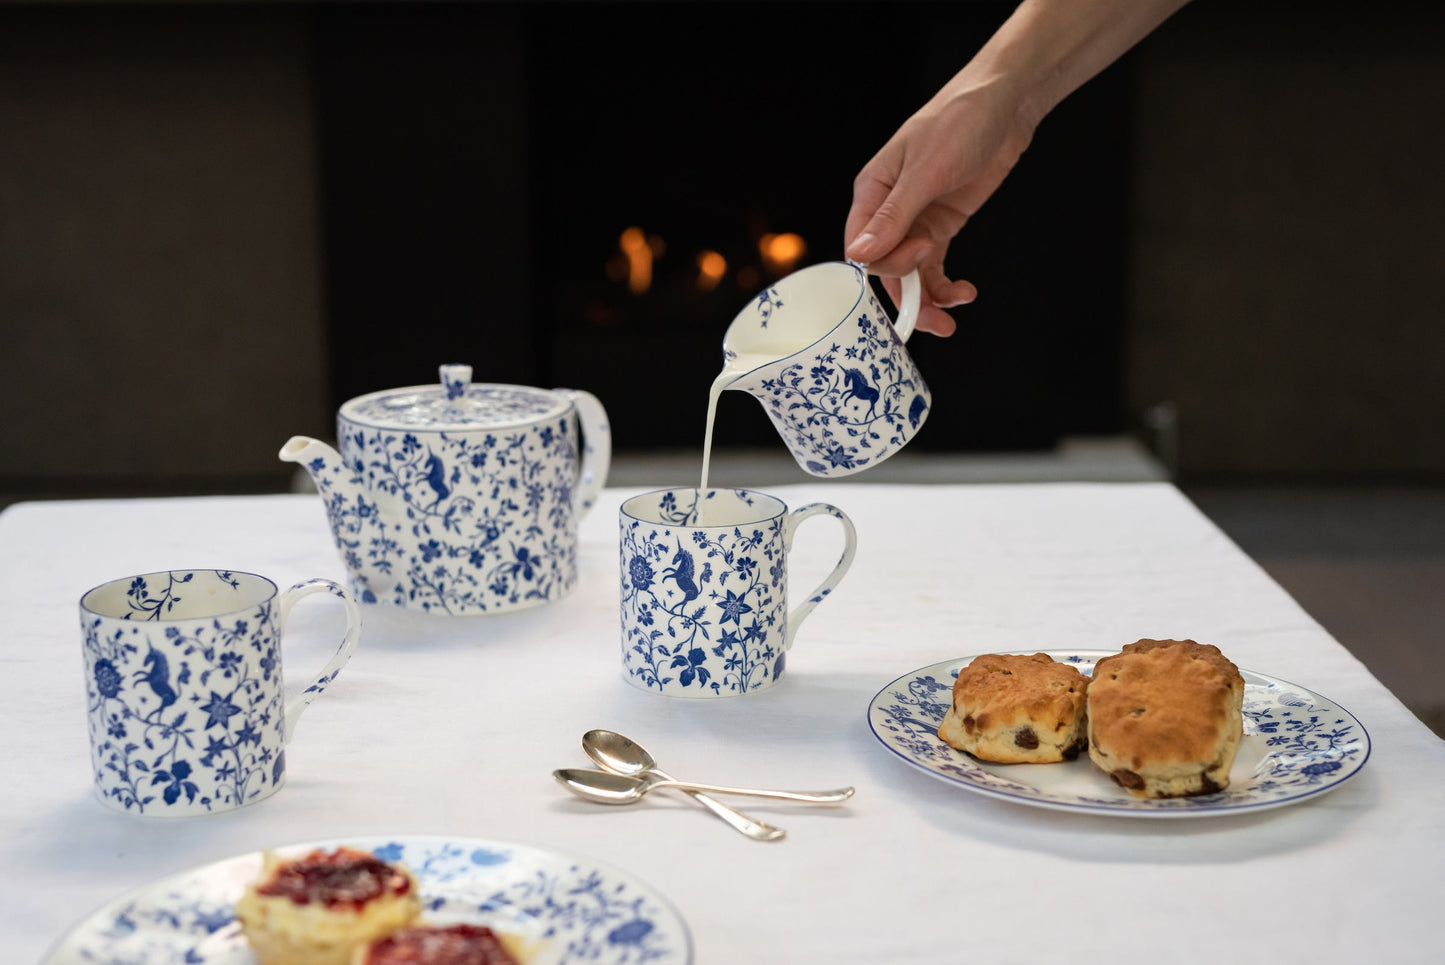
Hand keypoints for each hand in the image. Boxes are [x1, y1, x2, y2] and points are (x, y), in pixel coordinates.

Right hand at [844, 81, 1035, 336]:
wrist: (1005, 103)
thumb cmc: (959, 121)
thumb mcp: (926, 170)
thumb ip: (894, 217)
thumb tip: (859, 256)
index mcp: (872, 192)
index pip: (863, 247)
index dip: (887, 265)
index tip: (921, 255)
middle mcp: (889, 211)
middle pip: (886, 268)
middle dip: (910, 297)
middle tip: (939, 318)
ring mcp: (916, 220)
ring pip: (910, 274)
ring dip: (930, 299)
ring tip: (955, 312)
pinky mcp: (942, 225)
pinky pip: (934, 266)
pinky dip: (946, 285)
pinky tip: (965, 292)